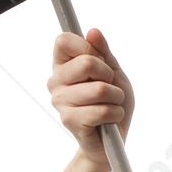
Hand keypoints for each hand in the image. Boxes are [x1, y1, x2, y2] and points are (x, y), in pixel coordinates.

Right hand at [47, 28, 133, 162]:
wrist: (112, 141)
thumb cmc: (111, 103)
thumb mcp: (113, 73)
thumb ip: (103, 52)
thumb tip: (93, 31)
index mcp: (62, 65)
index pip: (64, 40)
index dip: (87, 47)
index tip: (98, 59)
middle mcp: (55, 81)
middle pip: (86, 62)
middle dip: (109, 76)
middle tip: (109, 87)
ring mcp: (60, 101)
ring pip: (99, 89)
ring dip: (116, 98)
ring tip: (110, 105)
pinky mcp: (69, 120)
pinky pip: (102, 110)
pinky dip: (115, 114)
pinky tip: (109, 120)